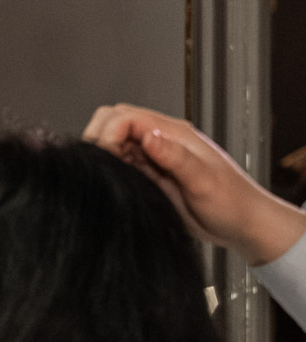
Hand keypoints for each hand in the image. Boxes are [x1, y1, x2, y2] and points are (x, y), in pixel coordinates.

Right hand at [83, 103, 305, 264]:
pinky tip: (117, 185)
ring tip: (111, 179)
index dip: (108, 133)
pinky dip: (110, 169)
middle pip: (114, 121)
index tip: (106, 157)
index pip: (125, 116)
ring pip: (113, 141)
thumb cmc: (231, 203)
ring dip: (104, 155)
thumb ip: (176, 157)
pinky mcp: (148, 174)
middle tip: (102, 167)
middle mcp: (161, 140)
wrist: (242, 225)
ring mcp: (153, 157)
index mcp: (173, 134)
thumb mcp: (204, 182)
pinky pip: (120, 163)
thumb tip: (149, 136)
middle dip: (99, 139)